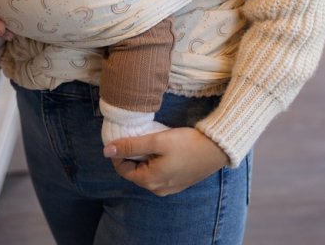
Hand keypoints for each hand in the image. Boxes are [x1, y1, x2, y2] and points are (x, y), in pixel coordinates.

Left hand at [103, 127, 228, 195]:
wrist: (217, 149)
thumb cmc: (187, 143)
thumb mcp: (157, 141)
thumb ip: (131, 146)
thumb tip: (107, 151)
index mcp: (150, 181)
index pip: (122, 169)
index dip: (119, 152)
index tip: (124, 136)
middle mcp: (158, 189)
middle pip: (135, 171)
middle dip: (133, 154)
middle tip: (139, 135)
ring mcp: (169, 188)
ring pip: (147, 172)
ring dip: (145, 157)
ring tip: (152, 139)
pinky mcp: (178, 183)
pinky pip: (160, 173)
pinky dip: (156, 161)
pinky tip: (164, 148)